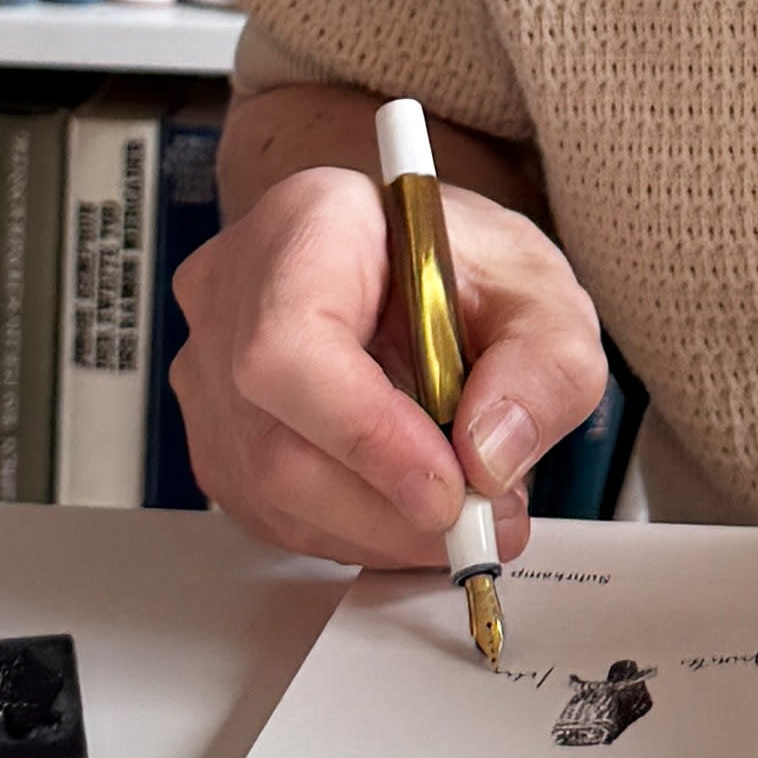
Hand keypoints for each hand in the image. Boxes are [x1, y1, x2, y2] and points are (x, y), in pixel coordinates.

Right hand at [169, 164, 608, 568]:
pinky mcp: (216, 435)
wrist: (432, 277)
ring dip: (380, 529)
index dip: (366, 434)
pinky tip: (408, 508)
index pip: (291, 345)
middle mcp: (236, 292)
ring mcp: (211, 368)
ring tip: (464, 509)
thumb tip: (489, 455)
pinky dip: (352, 532)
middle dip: (390, 506)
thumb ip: (543, 369)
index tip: (448, 484)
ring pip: (269, 492)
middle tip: (483, 517)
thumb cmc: (471, 270)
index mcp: (309, 224)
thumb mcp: (546, 299)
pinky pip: (268, 512)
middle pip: (276, 440)